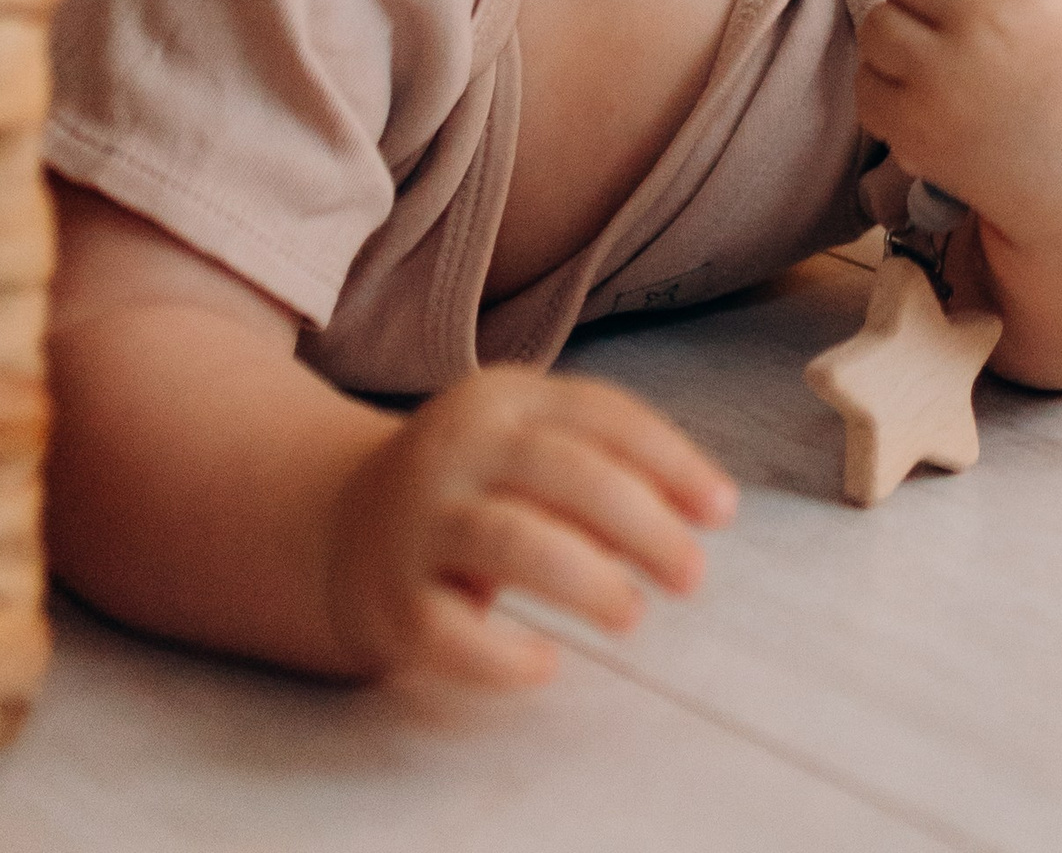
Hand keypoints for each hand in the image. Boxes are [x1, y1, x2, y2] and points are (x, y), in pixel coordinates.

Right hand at [325, 366, 736, 690]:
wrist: (339, 526)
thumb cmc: (476, 488)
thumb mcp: (529, 449)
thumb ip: (604, 467)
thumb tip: (697, 515)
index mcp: (504, 397)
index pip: (603, 414)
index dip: (672, 461)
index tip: (722, 512)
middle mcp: (458, 448)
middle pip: (566, 473)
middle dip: (643, 525)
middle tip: (691, 576)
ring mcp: (419, 522)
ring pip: (514, 542)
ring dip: (587, 580)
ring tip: (631, 614)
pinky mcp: (390, 601)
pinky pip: (450, 632)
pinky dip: (504, 654)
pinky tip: (547, 664)